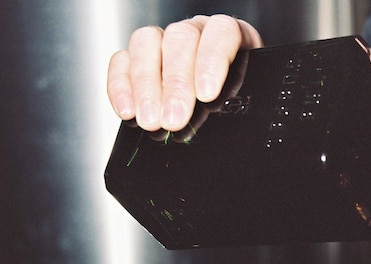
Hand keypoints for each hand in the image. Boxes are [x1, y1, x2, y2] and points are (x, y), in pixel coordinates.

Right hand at [107, 14, 262, 131]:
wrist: (232, 116)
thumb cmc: (240, 104)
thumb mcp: (249, 103)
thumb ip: (242, 105)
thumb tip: (230, 125)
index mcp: (232, 36)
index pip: (222, 31)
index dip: (212, 60)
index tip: (206, 94)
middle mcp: (197, 32)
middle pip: (180, 39)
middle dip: (175, 83)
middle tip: (174, 118)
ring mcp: (165, 41)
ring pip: (146, 43)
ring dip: (146, 86)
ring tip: (151, 120)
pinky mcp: (138, 57)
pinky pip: (122, 61)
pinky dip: (121, 86)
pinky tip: (128, 112)